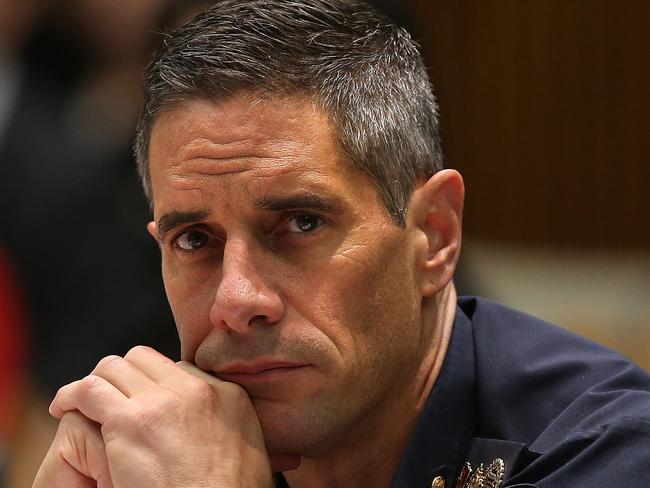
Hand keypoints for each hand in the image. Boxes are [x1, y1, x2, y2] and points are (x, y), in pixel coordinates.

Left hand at [34, 346, 273, 487]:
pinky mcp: (130, 422)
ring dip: (95, 382)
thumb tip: (205, 420)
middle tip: (108, 400)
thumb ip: (224, 422)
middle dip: (123, 376)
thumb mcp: (246, 448)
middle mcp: (197, 390)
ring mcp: (163, 403)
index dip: (156, 386)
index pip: (180, 369)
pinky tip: (63, 406)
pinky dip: (71, 395)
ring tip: (80, 401)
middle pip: (145, 360)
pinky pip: (89, 390)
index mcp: (228, 395)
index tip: (144, 406)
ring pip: (114, 367)